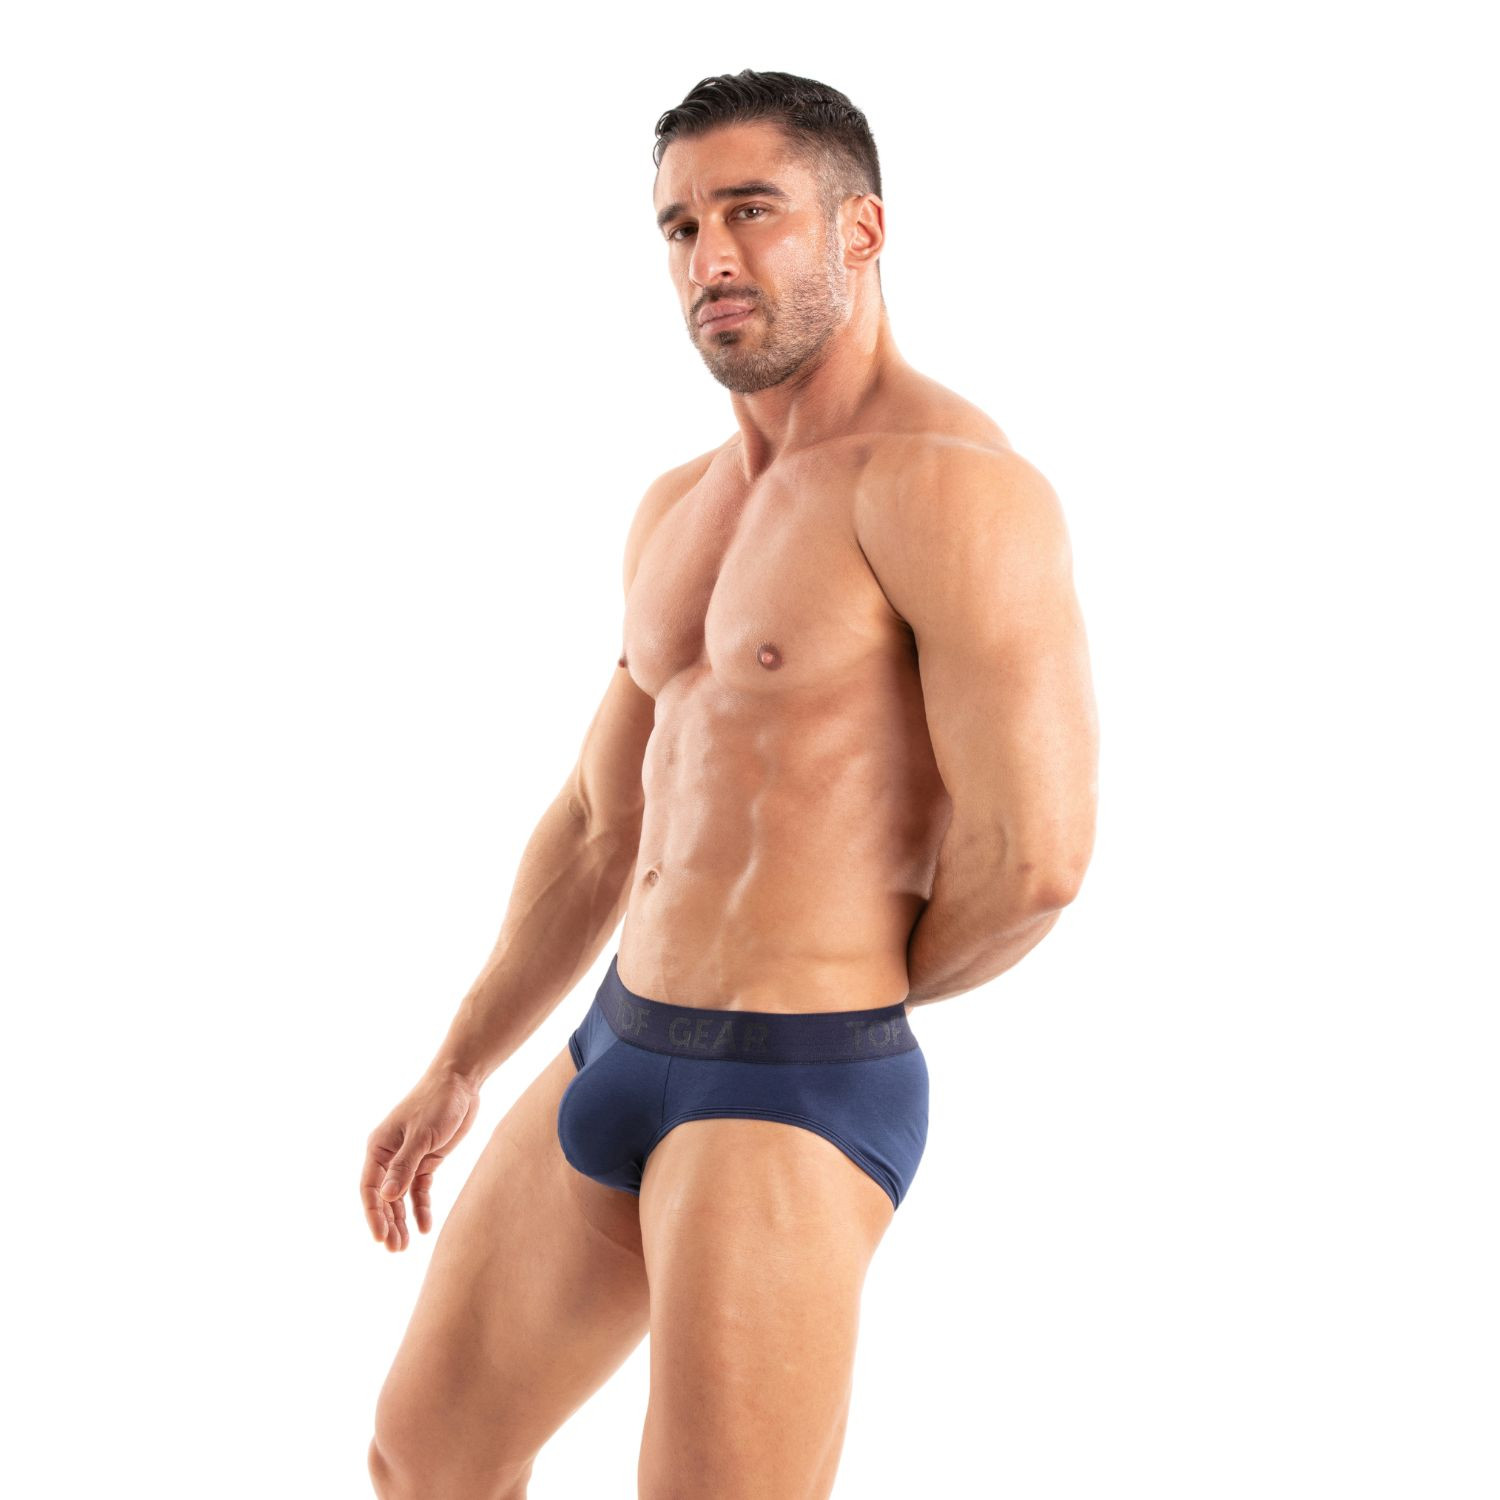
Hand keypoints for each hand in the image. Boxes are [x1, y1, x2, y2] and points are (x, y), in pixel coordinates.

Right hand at [361, 1067, 480, 1250]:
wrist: (461, 1083)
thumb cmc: (437, 1103)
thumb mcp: (421, 1135)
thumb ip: (404, 1166)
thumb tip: (386, 1197)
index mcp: (379, 1147)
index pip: (370, 1188)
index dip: (373, 1214)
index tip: (380, 1237)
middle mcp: (390, 1155)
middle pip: (385, 1197)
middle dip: (387, 1223)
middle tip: (394, 1249)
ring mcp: (409, 1158)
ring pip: (401, 1197)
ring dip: (402, 1220)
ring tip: (404, 1247)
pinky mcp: (428, 1159)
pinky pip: (420, 1189)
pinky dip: (421, 1207)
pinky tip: (425, 1227)